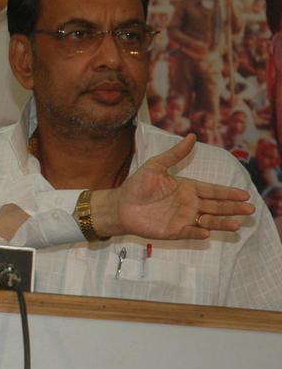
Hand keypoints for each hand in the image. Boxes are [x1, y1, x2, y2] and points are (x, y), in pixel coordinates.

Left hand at [90, 134, 253, 239]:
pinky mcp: (173, 231)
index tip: (244, 194)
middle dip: (232, 208)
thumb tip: (192, 136)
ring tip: (236, 224)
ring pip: (207, 221)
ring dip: (221, 223)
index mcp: (187, 188)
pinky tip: (206, 232)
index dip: (227, 193)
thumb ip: (175, 154)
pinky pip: (189, 232)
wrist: (119, 205)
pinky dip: (197, 232)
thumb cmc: (137, 185)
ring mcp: (182, 218)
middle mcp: (188, 204)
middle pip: (215, 206)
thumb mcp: (156, 166)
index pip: (212, 190)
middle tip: (249, 209)